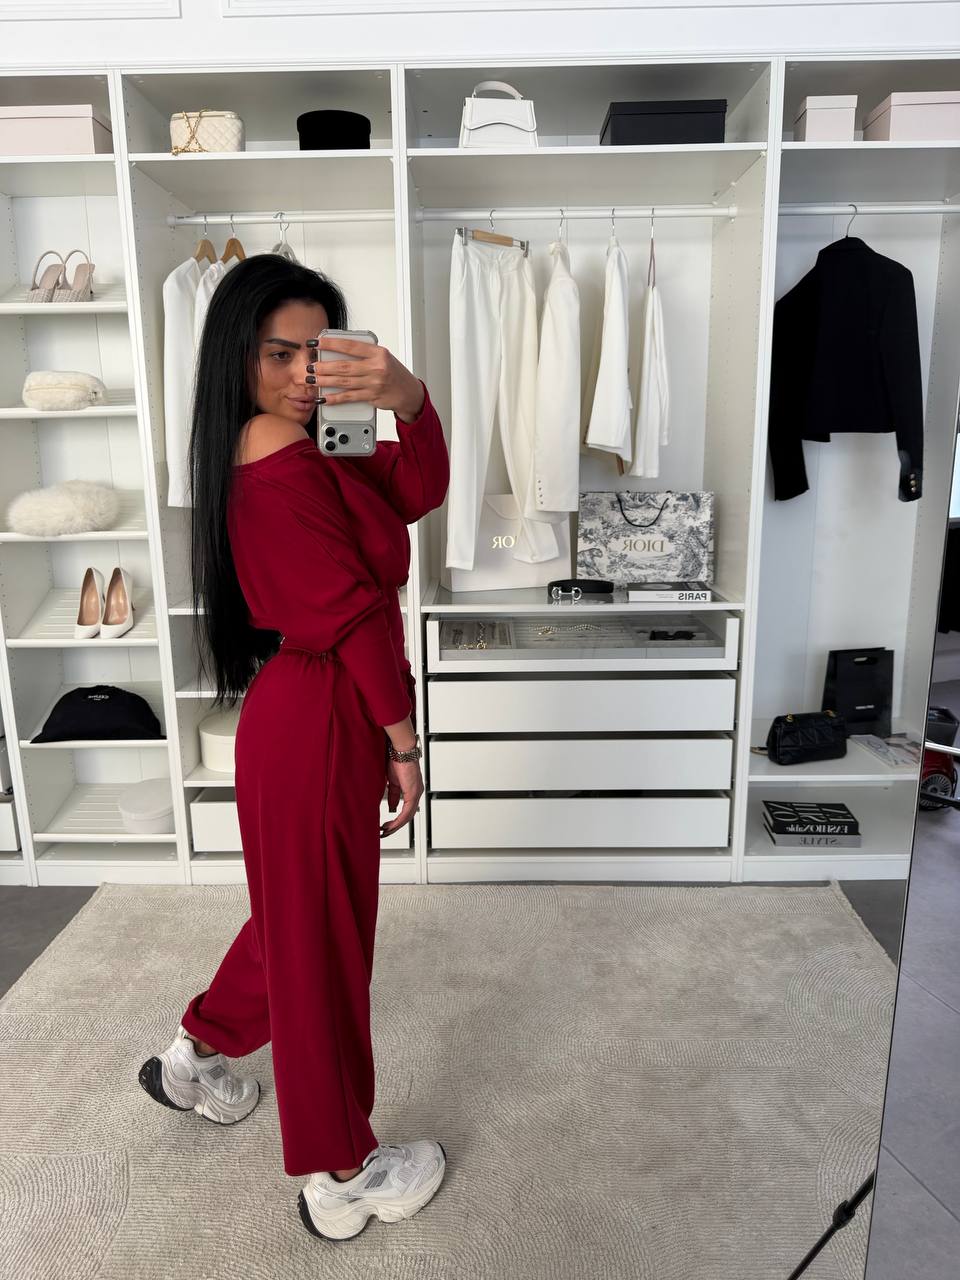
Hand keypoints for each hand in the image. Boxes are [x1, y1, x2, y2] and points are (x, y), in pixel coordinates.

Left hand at [310, 335, 424, 420]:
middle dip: (324, 366)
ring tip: (312, 380)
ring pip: (344, 382)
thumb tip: (338, 350)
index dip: (331, 343)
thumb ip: (363, 353)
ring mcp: (374, 383)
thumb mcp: (382, 357)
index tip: (316, 342)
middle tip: (311, 366)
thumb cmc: (394, 373)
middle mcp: (376, 367)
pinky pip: (349, 397)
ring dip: (325, 381)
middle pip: (344, 366)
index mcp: (378, 353)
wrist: (409, 393)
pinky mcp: (372, 397)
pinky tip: (324, 398)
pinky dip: (334, 398)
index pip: (350, 346)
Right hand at [381, 757, 423, 836]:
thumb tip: (391, 807)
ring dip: (396, 825)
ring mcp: (416, 793)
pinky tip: (392, 824)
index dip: (397, 820)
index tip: (388, 825)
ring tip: (386, 830)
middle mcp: (416, 793)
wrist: (401, 751)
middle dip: (396, 826)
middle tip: (386, 832)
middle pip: (408, 816)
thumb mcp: (393, 782)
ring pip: (408, 816)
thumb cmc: (397, 761)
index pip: (406, 810)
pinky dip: (398, 820)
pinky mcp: (413, 792)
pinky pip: (407, 811)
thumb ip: (393, 796)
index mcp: (412, 790)